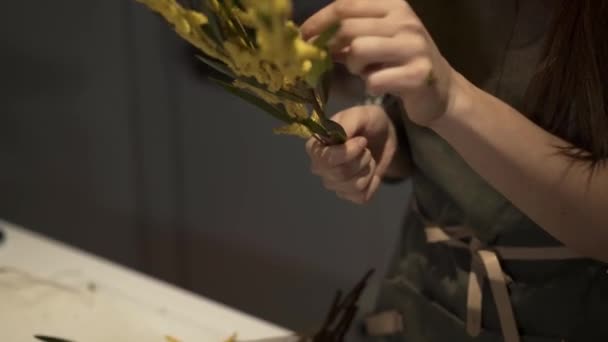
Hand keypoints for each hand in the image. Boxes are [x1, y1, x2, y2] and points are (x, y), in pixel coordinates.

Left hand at [301, 0, 458, 126]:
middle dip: (331, 47)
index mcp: (394, 5)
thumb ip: (348, 34)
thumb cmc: (401, 61)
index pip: (346, 4)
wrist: (441, 90)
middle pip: (348, 28)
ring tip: (363, 71)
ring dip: (353, 66)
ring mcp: (414, 47)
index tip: (302, 36)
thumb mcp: (378, 39)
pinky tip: (379, 85)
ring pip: (359, 50)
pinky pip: (374, 79)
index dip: (319, 20)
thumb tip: (308, 38)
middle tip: (329, 60)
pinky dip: (370, 86)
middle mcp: (406, 21)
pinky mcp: (417, 75)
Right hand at [306, 105, 397, 203]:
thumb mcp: (359, 114)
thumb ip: (346, 124)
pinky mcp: (348, 194)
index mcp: (315, 147)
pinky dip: (372, 184)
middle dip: (361, 160)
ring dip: (368, 170)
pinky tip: (370, 172)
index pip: (324, 159)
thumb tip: (335, 138)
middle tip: (366, 148)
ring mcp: (333, 183)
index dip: (347, 153)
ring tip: (368, 158)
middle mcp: (320, 167)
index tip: (362, 141)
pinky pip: (362, 197)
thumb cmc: (367, 122)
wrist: (384, 135)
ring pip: (353, 187)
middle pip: (340, 174)